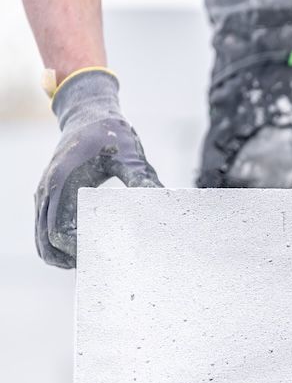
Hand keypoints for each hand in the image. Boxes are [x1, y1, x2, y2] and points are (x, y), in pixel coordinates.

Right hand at [35, 69, 159, 267]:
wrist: (88, 114)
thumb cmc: (110, 133)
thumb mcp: (130, 153)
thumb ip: (141, 176)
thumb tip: (159, 197)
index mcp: (63, 181)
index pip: (58, 229)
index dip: (77, 249)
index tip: (103, 255)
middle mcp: (47, 189)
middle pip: (46, 240)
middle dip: (69, 258)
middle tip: (99, 268)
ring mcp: (44, 193)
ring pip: (41, 237)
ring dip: (60, 255)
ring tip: (90, 264)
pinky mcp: (48, 195)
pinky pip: (44, 226)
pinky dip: (56, 244)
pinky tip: (81, 251)